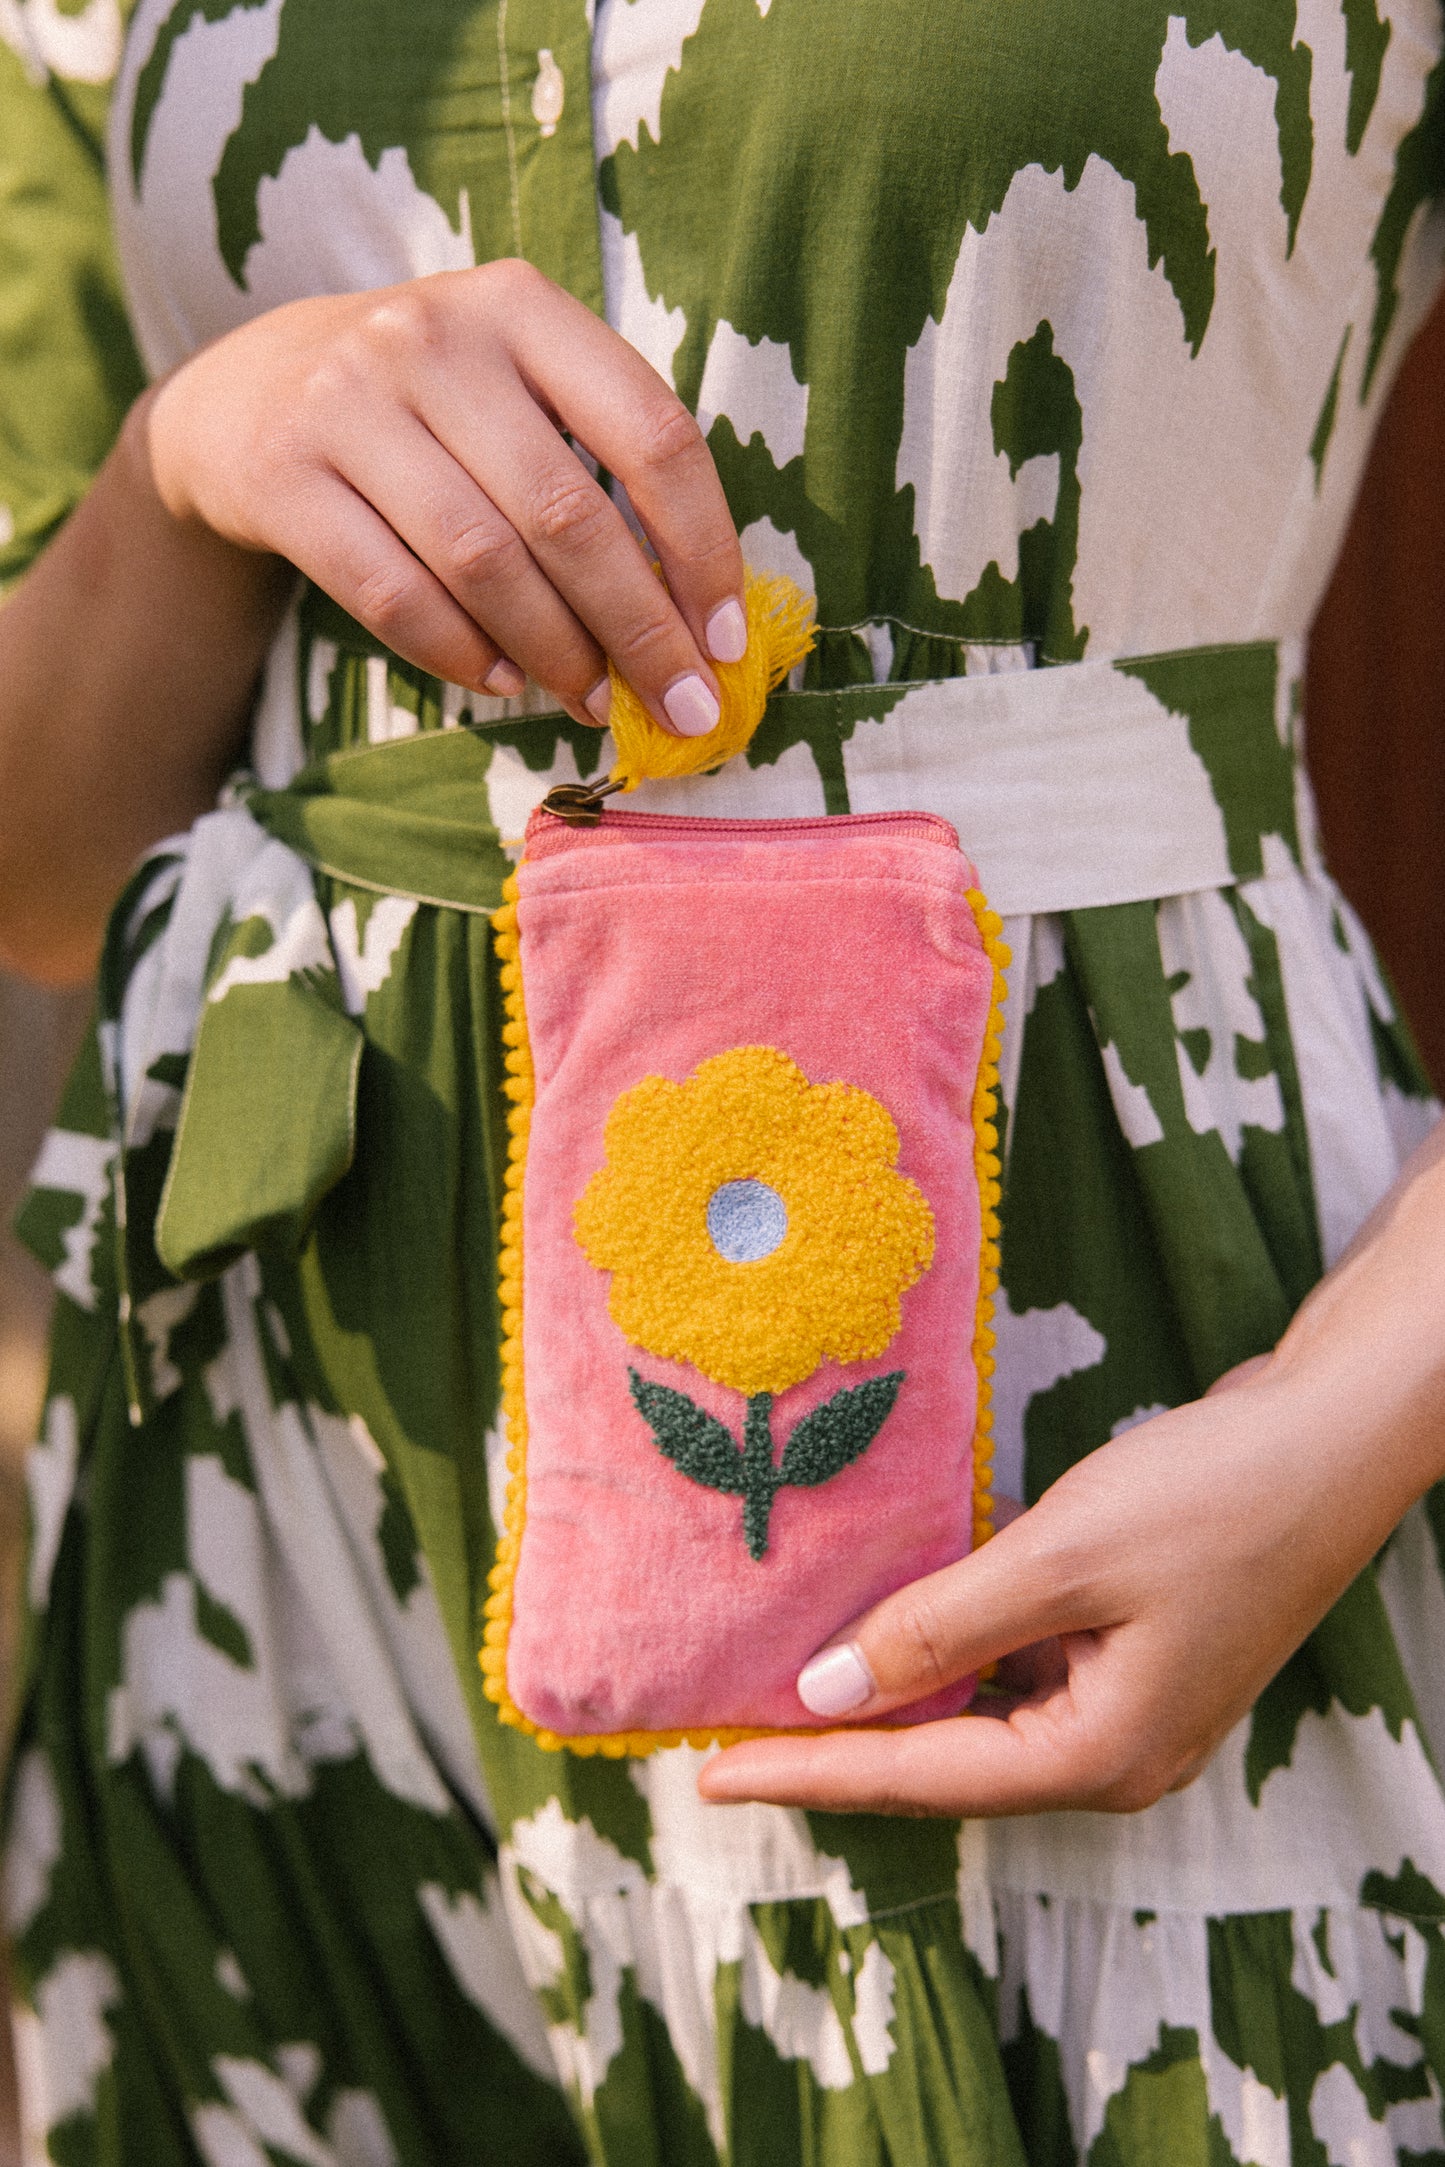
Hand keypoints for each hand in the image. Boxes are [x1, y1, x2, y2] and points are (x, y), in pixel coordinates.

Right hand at [146, 259, 744, 734]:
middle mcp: (433, 338)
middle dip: (640, 632)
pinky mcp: (283, 477)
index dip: (703, 548)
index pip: (651, 432)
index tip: (727, 641)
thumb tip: (693, 622)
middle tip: (681, 709)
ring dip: (555, 653)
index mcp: (521, 305)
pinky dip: (460, 653)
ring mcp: (346, 402)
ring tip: (591, 701)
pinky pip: (393, 594)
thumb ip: (601, 468)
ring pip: (483, 562)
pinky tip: (503, 681)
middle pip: (568, 514)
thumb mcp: (514, 386)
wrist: (245, 394)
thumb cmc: (427, 407)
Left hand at [698, 1351, 1417, 1817]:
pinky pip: (1013, 1674)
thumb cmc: (1212, 1496)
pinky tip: (887, 1629)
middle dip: (838, 1753)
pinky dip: (944, 1655)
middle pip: (945, 1765)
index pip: (919, 1778)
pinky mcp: (1131, 1652)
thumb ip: (936, 1629)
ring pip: (977, 1720)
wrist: (1333, 1436)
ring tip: (782, 1693)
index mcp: (1100, 1755)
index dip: (808, 1774)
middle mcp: (1112, 1752)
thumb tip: (823, 1694)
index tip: (706, 1776)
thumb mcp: (1058, 1559)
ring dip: (886, 1702)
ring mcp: (1127, 1705)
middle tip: (725, 1742)